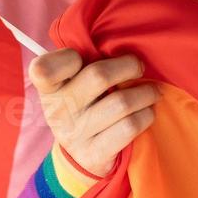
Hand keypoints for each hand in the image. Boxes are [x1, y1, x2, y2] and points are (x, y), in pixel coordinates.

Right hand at [27, 49, 159, 176]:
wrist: (81, 155)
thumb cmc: (84, 105)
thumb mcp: (73, 84)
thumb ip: (85, 62)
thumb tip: (121, 42)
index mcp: (48, 89)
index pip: (45, 68)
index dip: (67, 57)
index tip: (84, 59)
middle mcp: (58, 111)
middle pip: (99, 76)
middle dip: (129, 66)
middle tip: (139, 68)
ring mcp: (75, 135)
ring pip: (121, 102)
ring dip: (145, 93)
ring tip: (151, 92)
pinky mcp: (94, 154)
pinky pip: (130, 126)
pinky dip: (146, 115)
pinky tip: (147, 112)